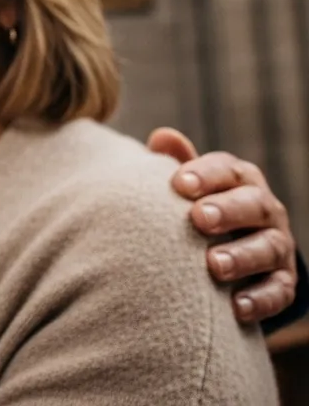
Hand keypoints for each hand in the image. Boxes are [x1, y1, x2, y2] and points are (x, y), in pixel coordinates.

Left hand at [149, 127, 298, 322]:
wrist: (231, 247)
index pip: (228, 170)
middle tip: (198, 218)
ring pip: (269, 247)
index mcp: (238, 180)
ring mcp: (276, 245)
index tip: (180, 184)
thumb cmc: (197, 207)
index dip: (206, 174)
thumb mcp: (188, 184)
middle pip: (254, 204)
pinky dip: (259, 299)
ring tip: (214, 265)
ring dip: (243, 256)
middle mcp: (263, 209)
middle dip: (228, 210)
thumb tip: (162, 137)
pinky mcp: (282, 281)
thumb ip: (176, 163)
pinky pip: (278, 290)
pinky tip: (235, 307)